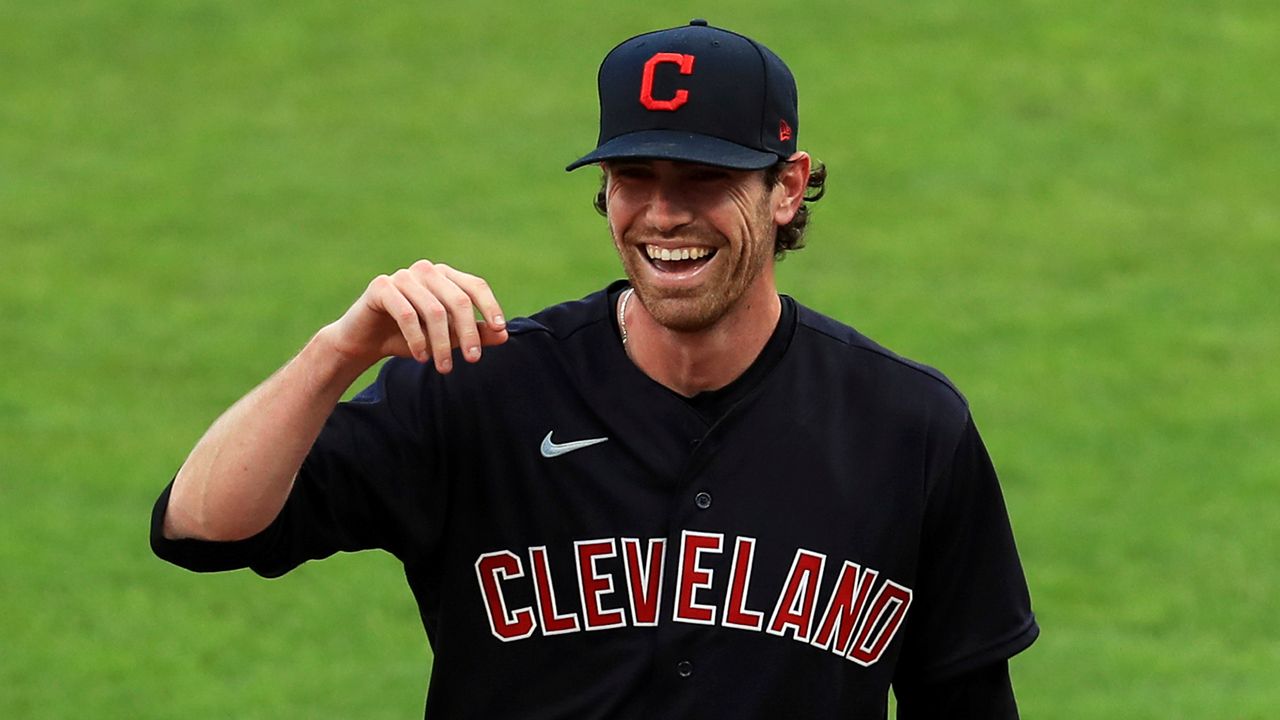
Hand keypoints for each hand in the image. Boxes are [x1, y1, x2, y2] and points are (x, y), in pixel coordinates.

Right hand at [321, 260, 507, 372]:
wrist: (364, 341)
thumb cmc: (410, 338)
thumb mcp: (446, 338)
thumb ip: (474, 334)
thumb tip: (504, 335)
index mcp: (445, 276)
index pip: (475, 286)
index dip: (490, 307)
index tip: (499, 330)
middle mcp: (426, 271)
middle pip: (458, 300)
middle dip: (468, 333)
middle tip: (473, 360)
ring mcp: (402, 276)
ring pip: (434, 310)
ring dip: (442, 343)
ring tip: (444, 368)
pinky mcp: (381, 286)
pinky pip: (406, 313)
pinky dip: (417, 338)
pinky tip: (421, 357)